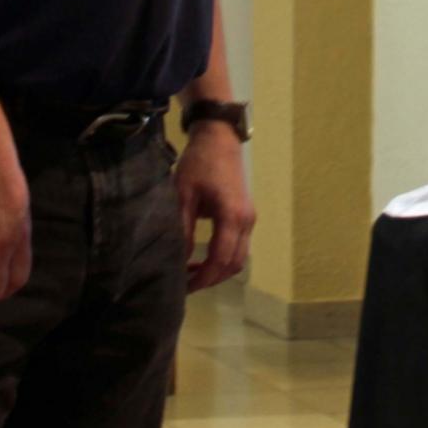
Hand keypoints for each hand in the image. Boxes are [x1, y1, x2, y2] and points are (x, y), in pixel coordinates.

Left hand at [175, 127, 255, 292]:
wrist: (219, 138)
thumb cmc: (199, 164)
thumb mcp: (183, 196)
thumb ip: (183, 229)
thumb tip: (179, 260)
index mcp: (232, 216)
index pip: (220, 259)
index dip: (202, 278)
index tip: (182, 288)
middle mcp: (246, 221)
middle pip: (234, 263)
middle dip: (211, 279)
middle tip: (185, 285)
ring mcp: (249, 218)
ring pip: (239, 257)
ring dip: (218, 270)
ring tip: (192, 273)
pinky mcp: (246, 215)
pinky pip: (239, 246)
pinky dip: (223, 259)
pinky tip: (203, 258)